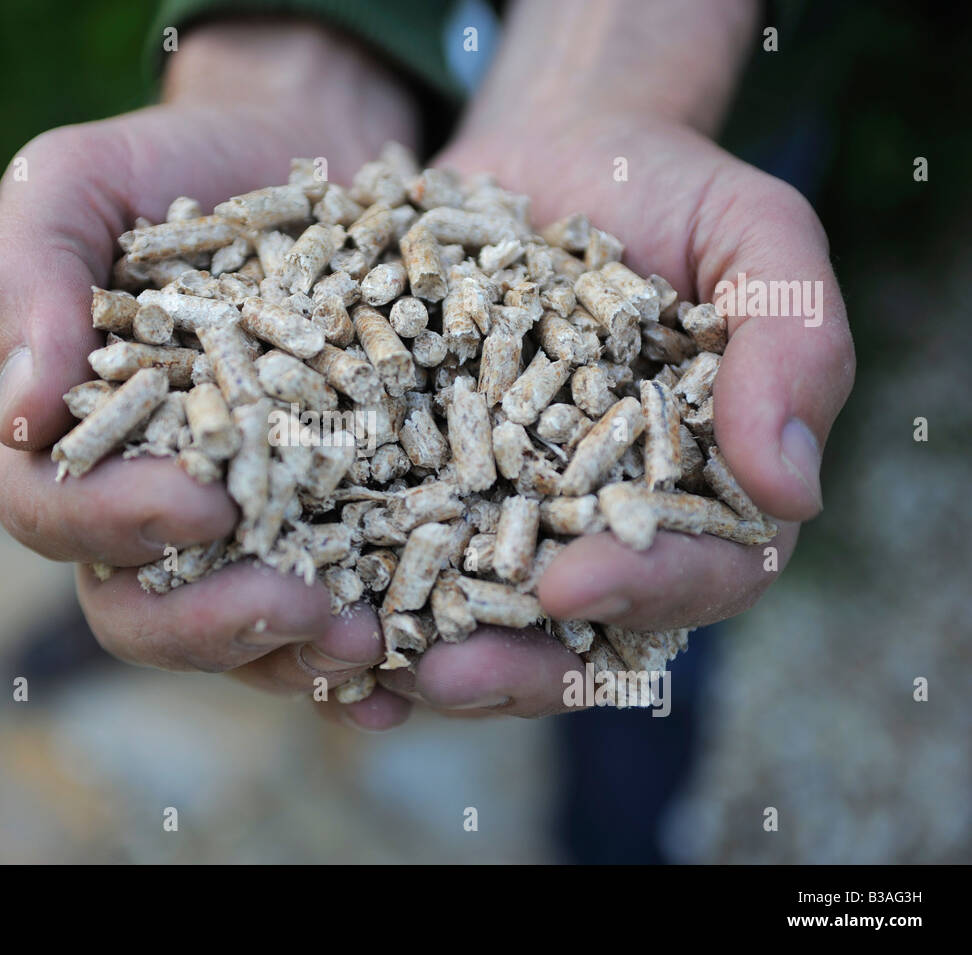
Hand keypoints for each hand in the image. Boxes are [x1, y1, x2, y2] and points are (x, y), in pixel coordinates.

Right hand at [0, 21, 417, 730]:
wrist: (300, 151)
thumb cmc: (172, 167)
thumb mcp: (76, 185)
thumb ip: (24, 282)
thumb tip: (21, 413)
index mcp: (64, 437)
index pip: (50, 511)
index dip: (113, 523)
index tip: (199, 501)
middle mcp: (142, 502)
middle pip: (140, 609)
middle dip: (211, 623)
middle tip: (296, 605)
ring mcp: (237, 525)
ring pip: (239, 633)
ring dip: (295, 655)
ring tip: (368, 643)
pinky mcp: (325, 523)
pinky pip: (332, 604)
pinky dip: (365, 643)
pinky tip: (408, 663)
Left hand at [381, 106, 854, 717]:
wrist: (555, 158)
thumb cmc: (673, 196)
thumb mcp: (754, 241)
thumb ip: (792, 349)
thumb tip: (793, 488)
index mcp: (703, 499)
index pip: (695, 575)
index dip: (642, 590)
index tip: (577, 583)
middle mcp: (602, 529)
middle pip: (572, 635)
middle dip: (510, 664)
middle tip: (445, 674)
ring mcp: (506, 517)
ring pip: (472, 617)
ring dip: (415, 650)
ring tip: (355, 658)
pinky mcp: (423, 488)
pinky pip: (388, 553)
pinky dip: (349, 585)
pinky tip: (299, 603)